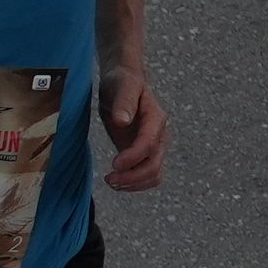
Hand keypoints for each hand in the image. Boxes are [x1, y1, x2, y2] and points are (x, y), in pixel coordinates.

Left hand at [98, 66, 170, 190]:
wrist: (124, 82)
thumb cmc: (122, 82)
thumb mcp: (122, 86)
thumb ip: (124, 102)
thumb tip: (123, 120)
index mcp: (155, 119)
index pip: (149, 145)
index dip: (133, 158)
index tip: (113, 165)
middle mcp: (159, 134)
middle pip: (153, 166)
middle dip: (132, 177)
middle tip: (108, 179)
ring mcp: (154, 146)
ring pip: (153, 175)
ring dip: (133, 184)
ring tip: (111, 182)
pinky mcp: (144, 153)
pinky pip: (147, 176)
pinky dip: (134, 184)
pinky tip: (116, 180)